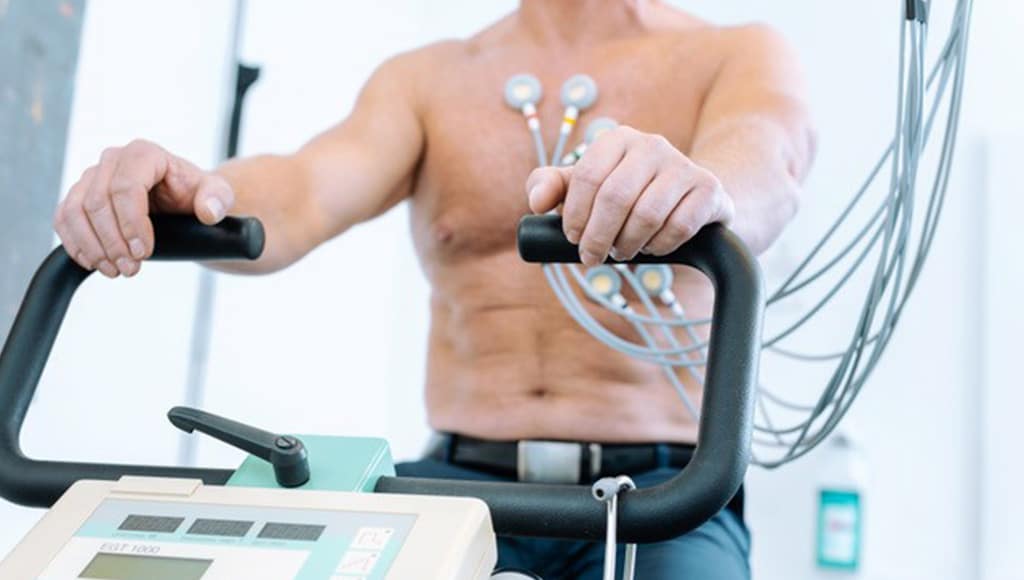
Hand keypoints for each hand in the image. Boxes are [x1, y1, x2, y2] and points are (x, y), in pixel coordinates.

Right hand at [54, 140, 234, 276]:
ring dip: (92, 247)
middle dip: (113, 242)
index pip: (126, 187)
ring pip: (75, 212)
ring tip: (115, 270)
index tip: (144, 252)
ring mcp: (92, 177)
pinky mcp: (79, 196)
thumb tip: (208, 212)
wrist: (180, 200)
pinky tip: (95, 264)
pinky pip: (64, 219)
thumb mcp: (216, 194)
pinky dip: (75, 244)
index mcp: (144, 153)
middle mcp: (113, 160)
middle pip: (98, 202)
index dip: (131, 223)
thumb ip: (217, 200)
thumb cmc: (196, 194)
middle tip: (131, 269)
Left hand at [525, 126, 734, 265]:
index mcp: (617, 139)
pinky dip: (659, 246)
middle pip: (615, 197)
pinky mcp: (707, 189)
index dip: (575, 214)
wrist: (687, 197)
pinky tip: (652, 247)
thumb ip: (551, 187)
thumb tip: (535, 203)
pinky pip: (678, 226)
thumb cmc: (627, 192)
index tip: (573, 238)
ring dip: (628, 244)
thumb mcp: (585, 186)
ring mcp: (683, 166)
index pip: (587, 176)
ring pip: (647, 214)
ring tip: (623, 251)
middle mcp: (652, 144)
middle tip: (592, 257)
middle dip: (598, 236)